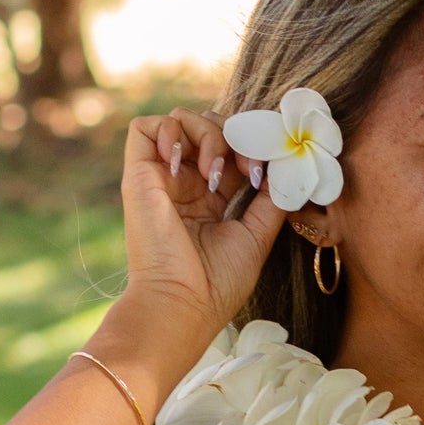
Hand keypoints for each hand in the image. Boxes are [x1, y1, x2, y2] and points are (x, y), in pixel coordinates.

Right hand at [119, 106, 285, 340]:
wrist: (184, 304)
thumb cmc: (218, 283)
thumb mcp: (257, 236)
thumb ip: (270, 201)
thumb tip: (284, 168)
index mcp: (211, 199)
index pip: (231, 149)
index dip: (252, 148)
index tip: (265, 172)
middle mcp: (185, 185)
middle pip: (209, 127)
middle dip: (235, 137)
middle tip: (247, 170)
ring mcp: (162, 179)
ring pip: (181, 120)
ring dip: (207, 133)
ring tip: (215, 171)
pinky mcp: (138, 175)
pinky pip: (144, 127)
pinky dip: (169, 130)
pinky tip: (184, 161)